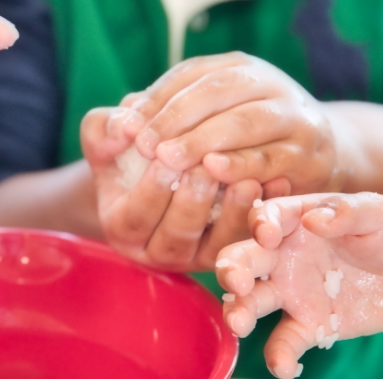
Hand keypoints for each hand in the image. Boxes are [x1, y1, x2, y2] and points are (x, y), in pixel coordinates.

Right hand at [82, 105, 263, 270]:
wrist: (161, 164)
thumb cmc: (129, 148)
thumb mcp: (107, 136)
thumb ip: (106, 129)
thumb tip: (128, 126)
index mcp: (122, 228)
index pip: (134, 218)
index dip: (150, 190)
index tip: (166, 158)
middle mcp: (158, 251)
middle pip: (176, 237)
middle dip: (192, 202)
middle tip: (208, 166)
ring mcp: (197, 256)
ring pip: (216, 246)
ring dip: (233, 213)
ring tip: (246, 178)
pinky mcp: (232, 250)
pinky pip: (248, 240)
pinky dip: (263, 213)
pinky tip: (276, 182)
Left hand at [129, 52, 336, 194]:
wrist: (319, 157)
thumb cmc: (244, 140)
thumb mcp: (206, 116)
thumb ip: (164, 112)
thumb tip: (122, 114)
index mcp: (238, 67)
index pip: (191, 74)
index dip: (157, 99)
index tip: (127, 126)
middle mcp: (269, 83)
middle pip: (217, 92)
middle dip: (176, 119)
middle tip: (144, 146)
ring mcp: (294, 115)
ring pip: (246, 121)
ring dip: (204, 139)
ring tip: (169, 158)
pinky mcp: (310, 152)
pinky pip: (273, 156)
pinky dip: (242, 162)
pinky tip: (213, 170)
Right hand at [216, 193, 382, 378]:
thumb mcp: (379, 212)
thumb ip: (347, 212)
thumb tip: (313, 218)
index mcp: (296, 220)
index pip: (268, 217)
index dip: (262, 224)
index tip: (268, 236)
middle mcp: (283, 255)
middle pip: (245, 259)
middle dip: (232, 270)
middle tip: (235, 283)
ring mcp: (292, 292)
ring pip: (253, 301)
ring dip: (238, 311)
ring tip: (238, 324)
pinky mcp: (309, 323)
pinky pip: (285, 341)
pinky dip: (279, 355)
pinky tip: (283, 369)